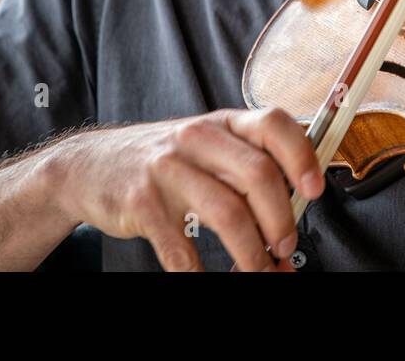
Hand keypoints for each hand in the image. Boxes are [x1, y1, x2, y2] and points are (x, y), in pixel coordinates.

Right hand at [60, 107, 323, 271]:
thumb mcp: (206, 147)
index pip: (275, 125)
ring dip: (251, 254)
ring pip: (228, 213)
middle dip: (280, 221)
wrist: (89, 165)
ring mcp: (168, 168)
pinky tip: (208, 279)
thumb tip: (293, 211)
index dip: (302, 156)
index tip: (315, 190)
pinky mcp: (141, 201)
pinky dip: (201, 274)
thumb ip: (247, 168)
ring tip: (258, 269)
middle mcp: (198, 137)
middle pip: (258, 175)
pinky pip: (182, 248)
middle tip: (284, 247)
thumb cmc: (163, 160)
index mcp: (224, 123)